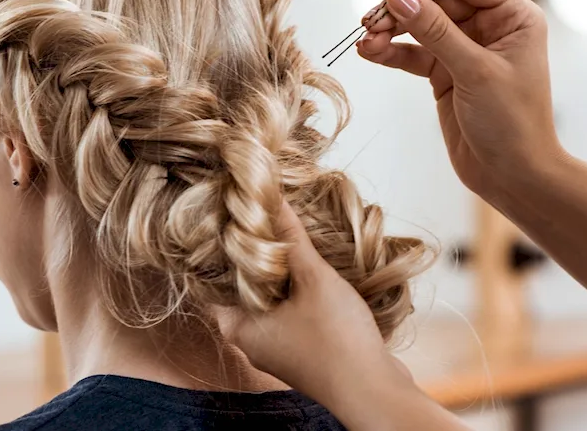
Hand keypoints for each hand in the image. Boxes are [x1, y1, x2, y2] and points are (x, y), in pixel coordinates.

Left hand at [218, 201, 411, 411]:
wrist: (373, 391)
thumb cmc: (335, 339)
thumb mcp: (313, 278)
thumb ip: (290, 237)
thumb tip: (269, 195)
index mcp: (237, 326)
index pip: (213, 279)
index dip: (221, 246)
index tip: (232, 216)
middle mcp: (251, 340)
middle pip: (243, 286)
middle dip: (257, 254)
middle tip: (263, 216)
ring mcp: (278, 347)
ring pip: (271, 298)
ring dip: (282, 271)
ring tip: (290, 232)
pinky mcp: (303, 350)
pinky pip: (291, 311)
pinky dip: (298, 290)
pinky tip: (313, 266)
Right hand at [356, 0, 564, 198]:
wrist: (515, 178)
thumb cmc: (512, 123)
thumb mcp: (474, 72)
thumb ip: (435, 31)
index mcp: (514, 16)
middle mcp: (491, 26)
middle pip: (438, 0)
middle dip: (402, 8)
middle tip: (369, 20)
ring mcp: (467, 49)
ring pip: (421, 26)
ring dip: (391, 30)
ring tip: (365, 40)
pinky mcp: (446, 74)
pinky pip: (414, 54)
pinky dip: (392, 52)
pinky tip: (369, 52)